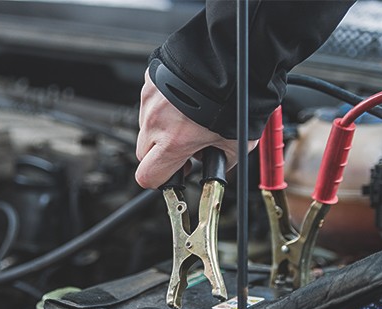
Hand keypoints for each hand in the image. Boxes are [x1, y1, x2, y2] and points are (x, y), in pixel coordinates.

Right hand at [135, 70, 256, 188]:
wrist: (231, 55)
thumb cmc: (236, 95)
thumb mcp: (238, 142)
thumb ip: (223, 161)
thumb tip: (219, 167)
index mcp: (173, 142)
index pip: (147, 176)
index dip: (159, 180)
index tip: (172, 175)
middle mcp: (156, 122)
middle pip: (143, 153)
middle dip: (160, 155)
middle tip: (183, 147)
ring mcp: (150, 99)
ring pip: (147, 126)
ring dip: (162, 128)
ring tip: (188, 117)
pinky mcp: (151, 80)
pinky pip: (151, 101)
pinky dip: (165, 105)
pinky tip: (186, 99)